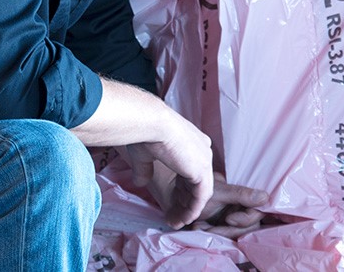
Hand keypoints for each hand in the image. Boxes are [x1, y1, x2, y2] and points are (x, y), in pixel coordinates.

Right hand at [123, 115, 214, 229]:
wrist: (150, 122)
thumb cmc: (144, 131)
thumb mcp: (144, 154)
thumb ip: (145, 169)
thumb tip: (140, 183)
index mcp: (191, 141)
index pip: (190, 168)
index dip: (181, 186)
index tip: (172, 199)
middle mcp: (202, 149)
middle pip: (196, 181)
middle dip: (185, 200)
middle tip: (175, 214)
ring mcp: (204, 160)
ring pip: (200, 191)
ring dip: (190, 208)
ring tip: (179, 222)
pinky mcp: (201, 171)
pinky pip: (201, 197)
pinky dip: (193, 209)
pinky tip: (184, 219)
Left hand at [189, 173, 267, 237]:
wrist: (176, 199)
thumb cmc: (197, 191)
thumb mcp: (218, 192)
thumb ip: (241, 195)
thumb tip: (266, 197)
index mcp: (243, 197)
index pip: (258, 211)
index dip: (246, 219)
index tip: (228, 219)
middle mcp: (241, 209)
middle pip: (249, 227)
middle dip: (229, 231)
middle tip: (210, 230)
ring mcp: (234, 220)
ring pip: (238, 235)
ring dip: (219, 234)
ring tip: (200, 228)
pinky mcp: (224, 229)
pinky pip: (226, 239)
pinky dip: (212, 236)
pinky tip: (198, 229)